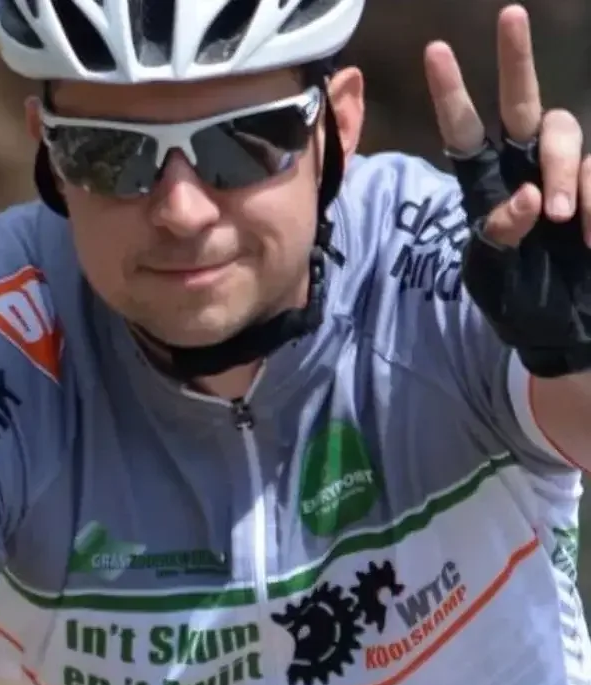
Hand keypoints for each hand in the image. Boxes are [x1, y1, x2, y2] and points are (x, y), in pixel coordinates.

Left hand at [423, 4, 590, 377]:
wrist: (565, 327)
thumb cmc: (519, 303)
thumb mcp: (492, 277)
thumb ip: (499, 236)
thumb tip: (527, 196)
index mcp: (486, 188)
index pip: (464, 134)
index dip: (451, 95)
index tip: (436, 52)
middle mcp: (525, 169)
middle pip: (522, 105)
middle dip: (515, 61)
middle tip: (509, 16)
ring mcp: (566, 175)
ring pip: (565, 136)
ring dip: (562, 171)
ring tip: (561, 221)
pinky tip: (589, 237)